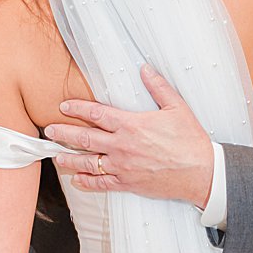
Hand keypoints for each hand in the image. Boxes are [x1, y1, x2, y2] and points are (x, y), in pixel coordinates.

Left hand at [46, 66, 213, 206]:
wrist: (202, 172)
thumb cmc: (191, 140)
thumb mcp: (177, 107)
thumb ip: (158, 87)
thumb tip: (145, 69)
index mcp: (131, 124)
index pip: (97, 113)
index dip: (78, 108)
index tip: (64, 106)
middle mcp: (122, 146)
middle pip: (85, 138)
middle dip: (65, 134)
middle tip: (50, 131)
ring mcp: (123, 166)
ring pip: (89, 163)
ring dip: (70, 159)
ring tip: (57, 156)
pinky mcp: (129, 183)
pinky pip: (102, 184)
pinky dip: (87, 182)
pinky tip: (77, 180)